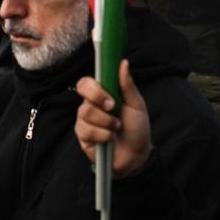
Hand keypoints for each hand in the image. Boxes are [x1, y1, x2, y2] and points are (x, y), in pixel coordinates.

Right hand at [75, 59, 151, 178]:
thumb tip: (123, 63)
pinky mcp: (84, 138)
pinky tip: (110, 138)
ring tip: (116, 127)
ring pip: (85, 113)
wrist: (137, 156)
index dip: (94, 85)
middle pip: (83, 94)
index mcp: (102, 95)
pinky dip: (102, 135)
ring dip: (106, 121)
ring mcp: (85, 122)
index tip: (109, 94)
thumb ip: (127, 84)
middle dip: (100, 101)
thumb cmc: (137, 129)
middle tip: (114, 109)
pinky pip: (87, 131)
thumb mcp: (136, 104)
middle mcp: (91, 106)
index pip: (87, 82)